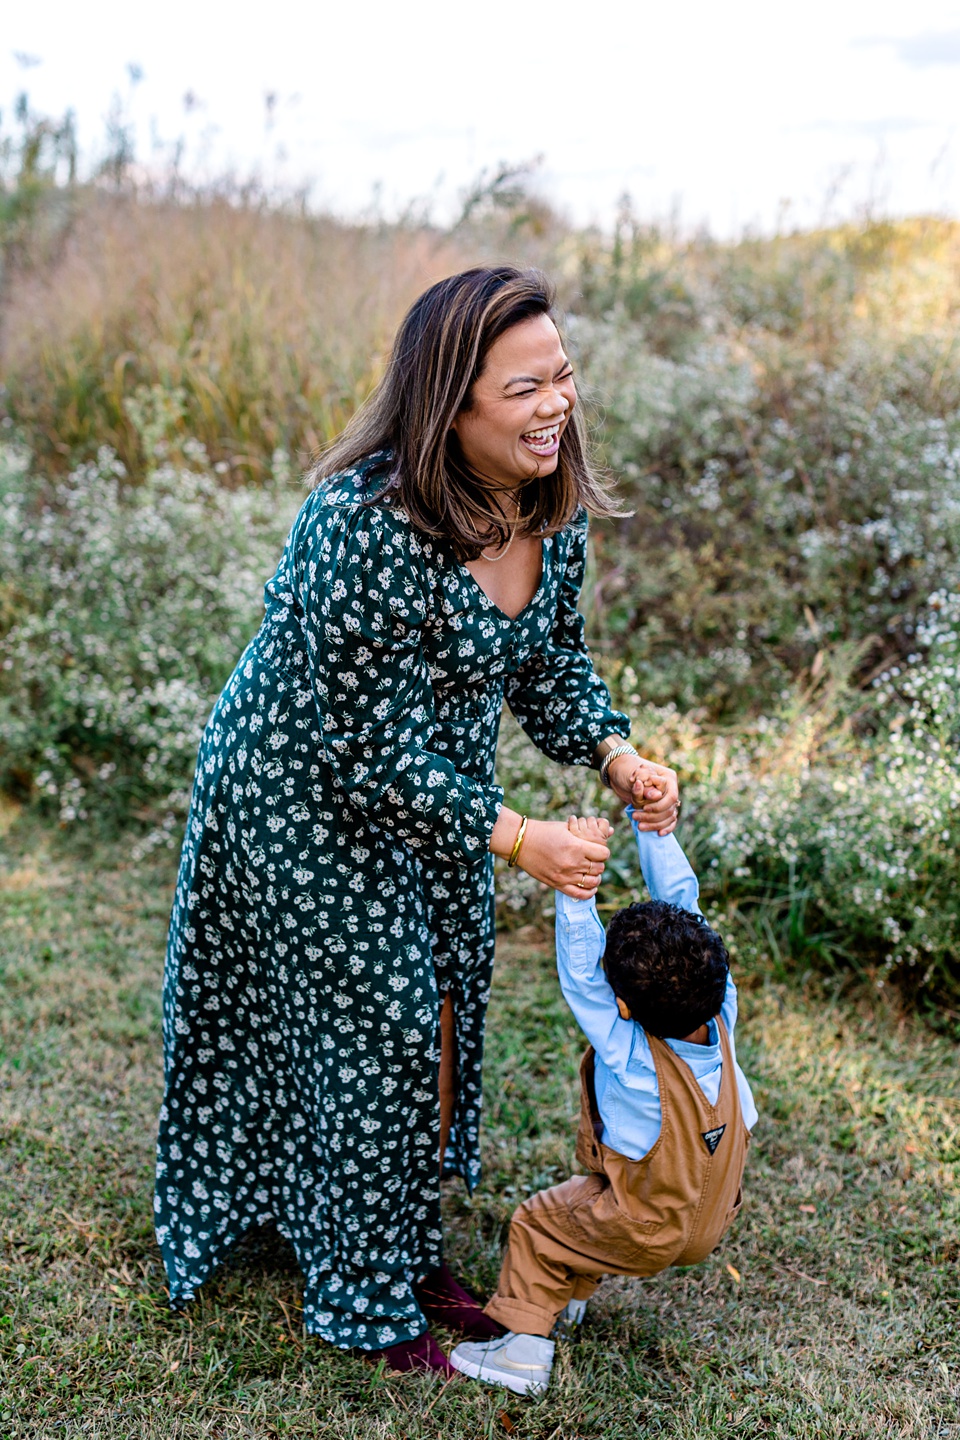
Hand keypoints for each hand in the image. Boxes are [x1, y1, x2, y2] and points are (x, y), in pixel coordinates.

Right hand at [490, 808, 611, 898]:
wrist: (521, 842)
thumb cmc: (544, 831)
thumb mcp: (567, 827)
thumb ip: (588, 831)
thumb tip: (611, 830)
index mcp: (576, 846)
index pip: (604, 854)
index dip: (603, 851)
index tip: (599, 849)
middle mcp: (572, 863)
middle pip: (599, 868)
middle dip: (599, 863)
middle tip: (594, 859)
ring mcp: (565, 876)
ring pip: (593, 882)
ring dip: (596, 877)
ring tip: (592, 872)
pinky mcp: (557, 884)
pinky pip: (580, 894)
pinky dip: (589, 892)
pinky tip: (591, 886)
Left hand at [606, 755, 679, 835]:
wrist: (620, 774)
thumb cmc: (627, 770)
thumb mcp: (633, 775)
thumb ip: (644, 786)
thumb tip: (656, 796)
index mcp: (668, 777)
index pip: (670, 796)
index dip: (658, 805)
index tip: (643, 807)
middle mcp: (671, 789)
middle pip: (669, 808)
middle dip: (653, 816)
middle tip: (636, 817)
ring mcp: (666, 799)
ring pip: (669, 817)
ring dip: (655, 824)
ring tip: (640, 826)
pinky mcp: (661, 808)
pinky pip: (670, 821)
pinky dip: (666, 828)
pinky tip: (659, 834)